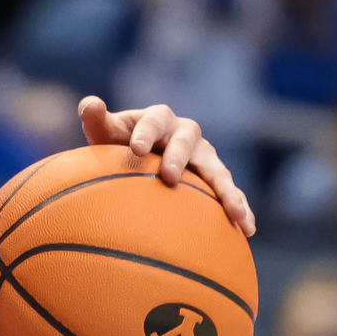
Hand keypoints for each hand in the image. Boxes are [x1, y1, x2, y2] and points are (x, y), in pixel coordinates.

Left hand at [80, 97, 256, 235]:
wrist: (142, 157)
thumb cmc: (120, 146)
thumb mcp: (106, 134)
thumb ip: (97, 120)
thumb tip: (89, 105)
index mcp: (159, 119)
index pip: (154, 119)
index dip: (146, 132)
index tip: (135, 149)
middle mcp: (186, 134)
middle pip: (187, 141)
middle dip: (179, 157)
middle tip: (169, 177)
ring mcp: (204, 156)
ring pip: (217, 170)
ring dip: (227, 191)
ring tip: (234, 214)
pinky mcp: (214, 178)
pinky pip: (229, 193)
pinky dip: (240, 208)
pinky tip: (247, 230)